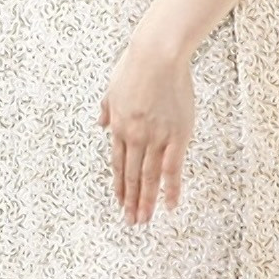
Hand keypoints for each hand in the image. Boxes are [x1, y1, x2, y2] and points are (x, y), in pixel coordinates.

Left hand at [99, 42, 192, 225]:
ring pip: (149, 177)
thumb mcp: (111, 89)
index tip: (119, 201)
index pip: (118, 163)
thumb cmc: (134, 68)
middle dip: (130, 200)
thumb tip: (101, 124)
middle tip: (130, 221)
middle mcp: (135, 136)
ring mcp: (156, 138)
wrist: (156, 57)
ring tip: (143, 220)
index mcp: (119, 126)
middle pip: (131, 175)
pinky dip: (171, 188)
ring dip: (146, 201)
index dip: (119, 185)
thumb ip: (107, 110)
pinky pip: (173, 168)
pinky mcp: (177, 135)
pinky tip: (170, 204)